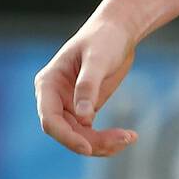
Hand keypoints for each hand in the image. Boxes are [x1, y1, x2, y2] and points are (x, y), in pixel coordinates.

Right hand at [34, 14, 138, 156]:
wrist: (119, 30)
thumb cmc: (104, 37)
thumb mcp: (98, 58)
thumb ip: (88, 86)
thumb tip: (83, 117)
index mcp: (48, 83)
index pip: (50, 119)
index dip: (66, 137)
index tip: (88, 148)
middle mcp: (54, 98)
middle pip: (67, 132)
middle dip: (92, 141)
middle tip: (123, 138)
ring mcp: (70, 106)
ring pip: (80, 137)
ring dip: (102, 144)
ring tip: (130, 137)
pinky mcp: (86, 109)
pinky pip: (91, 134)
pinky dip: (108, 139)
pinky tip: (129, 136)